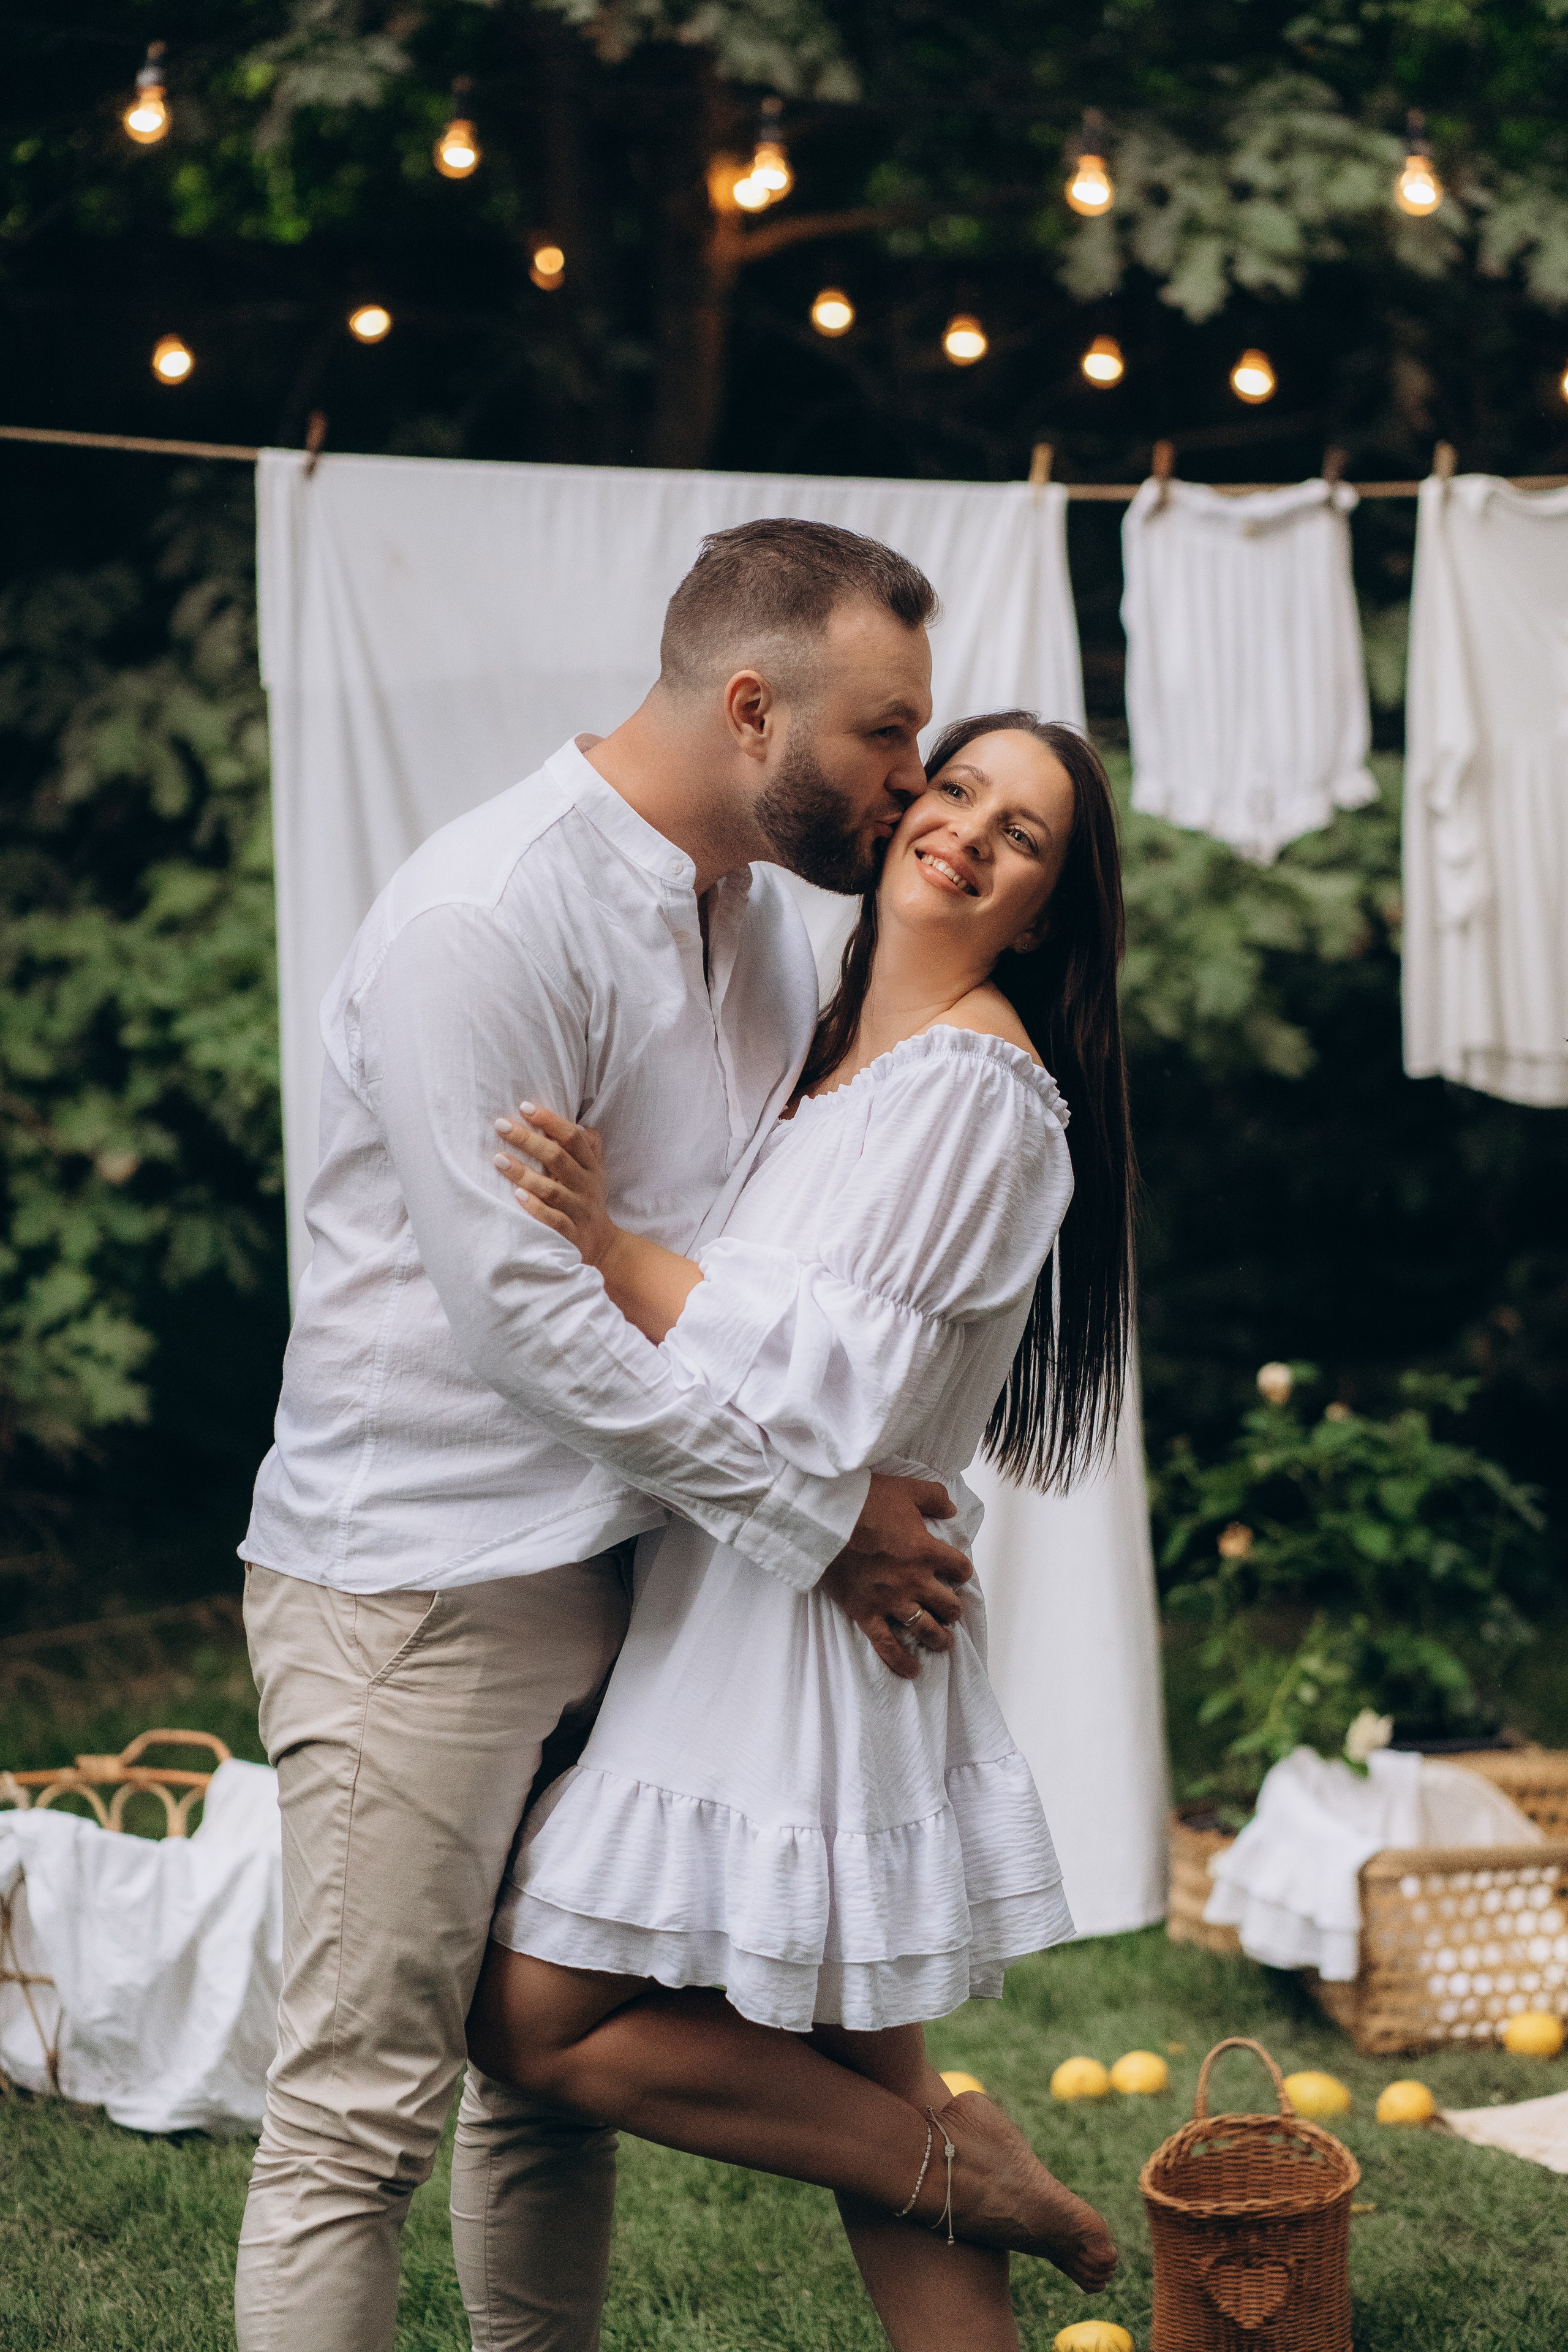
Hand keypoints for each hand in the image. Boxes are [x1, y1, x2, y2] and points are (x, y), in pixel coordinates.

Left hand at [494, 1104, 614, 1266]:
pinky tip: (516, 1196)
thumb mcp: (595, 1171)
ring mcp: (579, 1210)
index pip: (572, 1137)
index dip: (550, 1121)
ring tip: (498, 1159)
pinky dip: (535, 1207)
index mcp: (591, 1167)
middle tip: (501, 1125)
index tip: (524, 1107)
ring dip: (523, 1173)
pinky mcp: (571, 1233)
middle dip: (528, 1139)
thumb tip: (578, 1118)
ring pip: (551, 1189)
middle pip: (557, 1158)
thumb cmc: (587, 1200)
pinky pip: (552, 1219)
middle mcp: (587, 1186)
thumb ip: (587, 1146)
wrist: (602, 1244)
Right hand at [819, 1472, 971, 1680]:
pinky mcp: (865, 1613)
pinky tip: (913, 1671)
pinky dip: (901, 1661)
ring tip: (943, 1641)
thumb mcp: (907, 1489)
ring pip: (926, 1629)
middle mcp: (914, 1580)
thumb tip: (951, 1510)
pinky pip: (887, 1646)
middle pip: (948, 1605)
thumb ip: (935, 1498)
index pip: (960, 1569)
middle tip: (949, 1608)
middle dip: (953, 1608)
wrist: (823, 1519)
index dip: (961, 1570)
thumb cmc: (864, 1501)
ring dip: (939, 1638)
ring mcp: (890, 1601)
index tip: (956, 1571)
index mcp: (927, 1551)